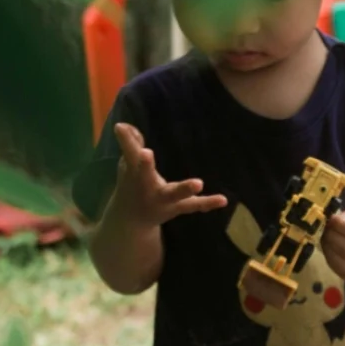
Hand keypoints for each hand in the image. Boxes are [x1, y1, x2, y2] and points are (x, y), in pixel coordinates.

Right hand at [110, 122, 225, 225]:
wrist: (131, 220)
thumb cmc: (132, 184)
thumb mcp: (128, 164)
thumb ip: (131, 145)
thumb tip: (125, 126)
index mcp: (133, 173)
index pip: (130, 154)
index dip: (126, 141)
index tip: (120, 127)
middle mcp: (146, 187)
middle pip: (145, 175)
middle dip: (144, 165)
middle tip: (145, 153)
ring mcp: (163, 199)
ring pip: (174, 194)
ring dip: (185, 189)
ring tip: (199, 183)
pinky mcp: (178, 207)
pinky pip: (194, 205)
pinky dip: (208, 203)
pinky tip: (224, 200)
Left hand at [322, 204, 344, 284]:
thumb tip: (342, 216)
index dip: (342, 224)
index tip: (334, 217)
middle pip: (344, 245)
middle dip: (332, 232)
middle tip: (329, 224)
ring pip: (336, 256)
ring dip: (327, 242)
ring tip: (328, 233)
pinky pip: (333, 265)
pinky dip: (327, 253)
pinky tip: (329, 245)